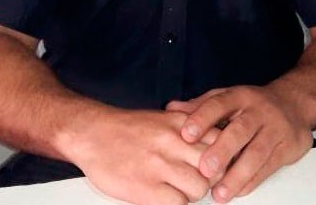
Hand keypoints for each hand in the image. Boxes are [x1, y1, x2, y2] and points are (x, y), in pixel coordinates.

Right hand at [70, 108, 217, 204]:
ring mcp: (160, 165)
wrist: (93, 134)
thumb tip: (219, 143)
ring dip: (193, 193)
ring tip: (180, 189)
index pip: (222, 143)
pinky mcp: (145, 188)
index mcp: (184, 124)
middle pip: (216, 168)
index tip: (216, 164)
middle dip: (211, 178)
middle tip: (198, 179)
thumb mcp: (168, 119)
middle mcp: (175, 142)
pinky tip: (165, 196)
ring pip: (200, 188)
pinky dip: (175, 203)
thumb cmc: (131, 129)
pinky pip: (178, 203)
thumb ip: (193, 129)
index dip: (222, 158)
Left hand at [166, 85, 313, 202]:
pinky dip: (253, 180)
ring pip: (257, 152)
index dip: (202, 118)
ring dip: (238, 174)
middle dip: (223, 150)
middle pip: (241, 129)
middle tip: (205, 168)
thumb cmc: (253, 105)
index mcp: (240, 96)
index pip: (220, 103)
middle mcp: (259, 110)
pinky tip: (238, 190)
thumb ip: (200, 105)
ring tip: (220, 193)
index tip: (186, 134)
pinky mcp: (288, 146)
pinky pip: (269, 165)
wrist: (295, 103)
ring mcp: (275, 128)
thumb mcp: (228, 98)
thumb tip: (171, 109)